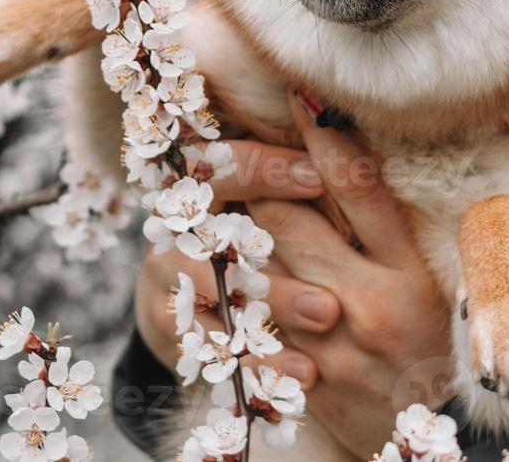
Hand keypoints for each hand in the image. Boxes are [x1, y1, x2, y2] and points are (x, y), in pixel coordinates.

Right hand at [134, 136, 342, 384]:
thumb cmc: (245, 235)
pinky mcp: (166, 323)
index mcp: (197, 180)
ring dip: (273, 300)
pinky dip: (261, 359)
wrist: (189, 304)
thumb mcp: (259, 200)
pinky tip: (304, 369)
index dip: (265, 168)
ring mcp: (165, 273)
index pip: (219, 163)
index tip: (317, 176)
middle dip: (274, 230)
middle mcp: (174, 222)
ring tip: (327, 314)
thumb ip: (289, 180)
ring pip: (214, 287)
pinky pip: (212, 344)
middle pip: (213, 226)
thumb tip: (344, 139)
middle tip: (328, 240)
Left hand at [244, 92, 454, 456]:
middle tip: (232, 142)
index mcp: (411, 271)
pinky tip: (213, 266)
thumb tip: (348, 142)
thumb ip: (389, 219)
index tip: (299, 88)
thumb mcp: (430, 278)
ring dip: (233, 229)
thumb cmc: (435, 342)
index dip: (322, 132)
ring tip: (211, 195)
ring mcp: (331, 345)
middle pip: (287, 219)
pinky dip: (230, 291)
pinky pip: (250, 324)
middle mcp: (371, 303)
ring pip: (257, 265)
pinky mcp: (302, 380)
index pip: (358, 183)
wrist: (438, 440)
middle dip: (257, 181)